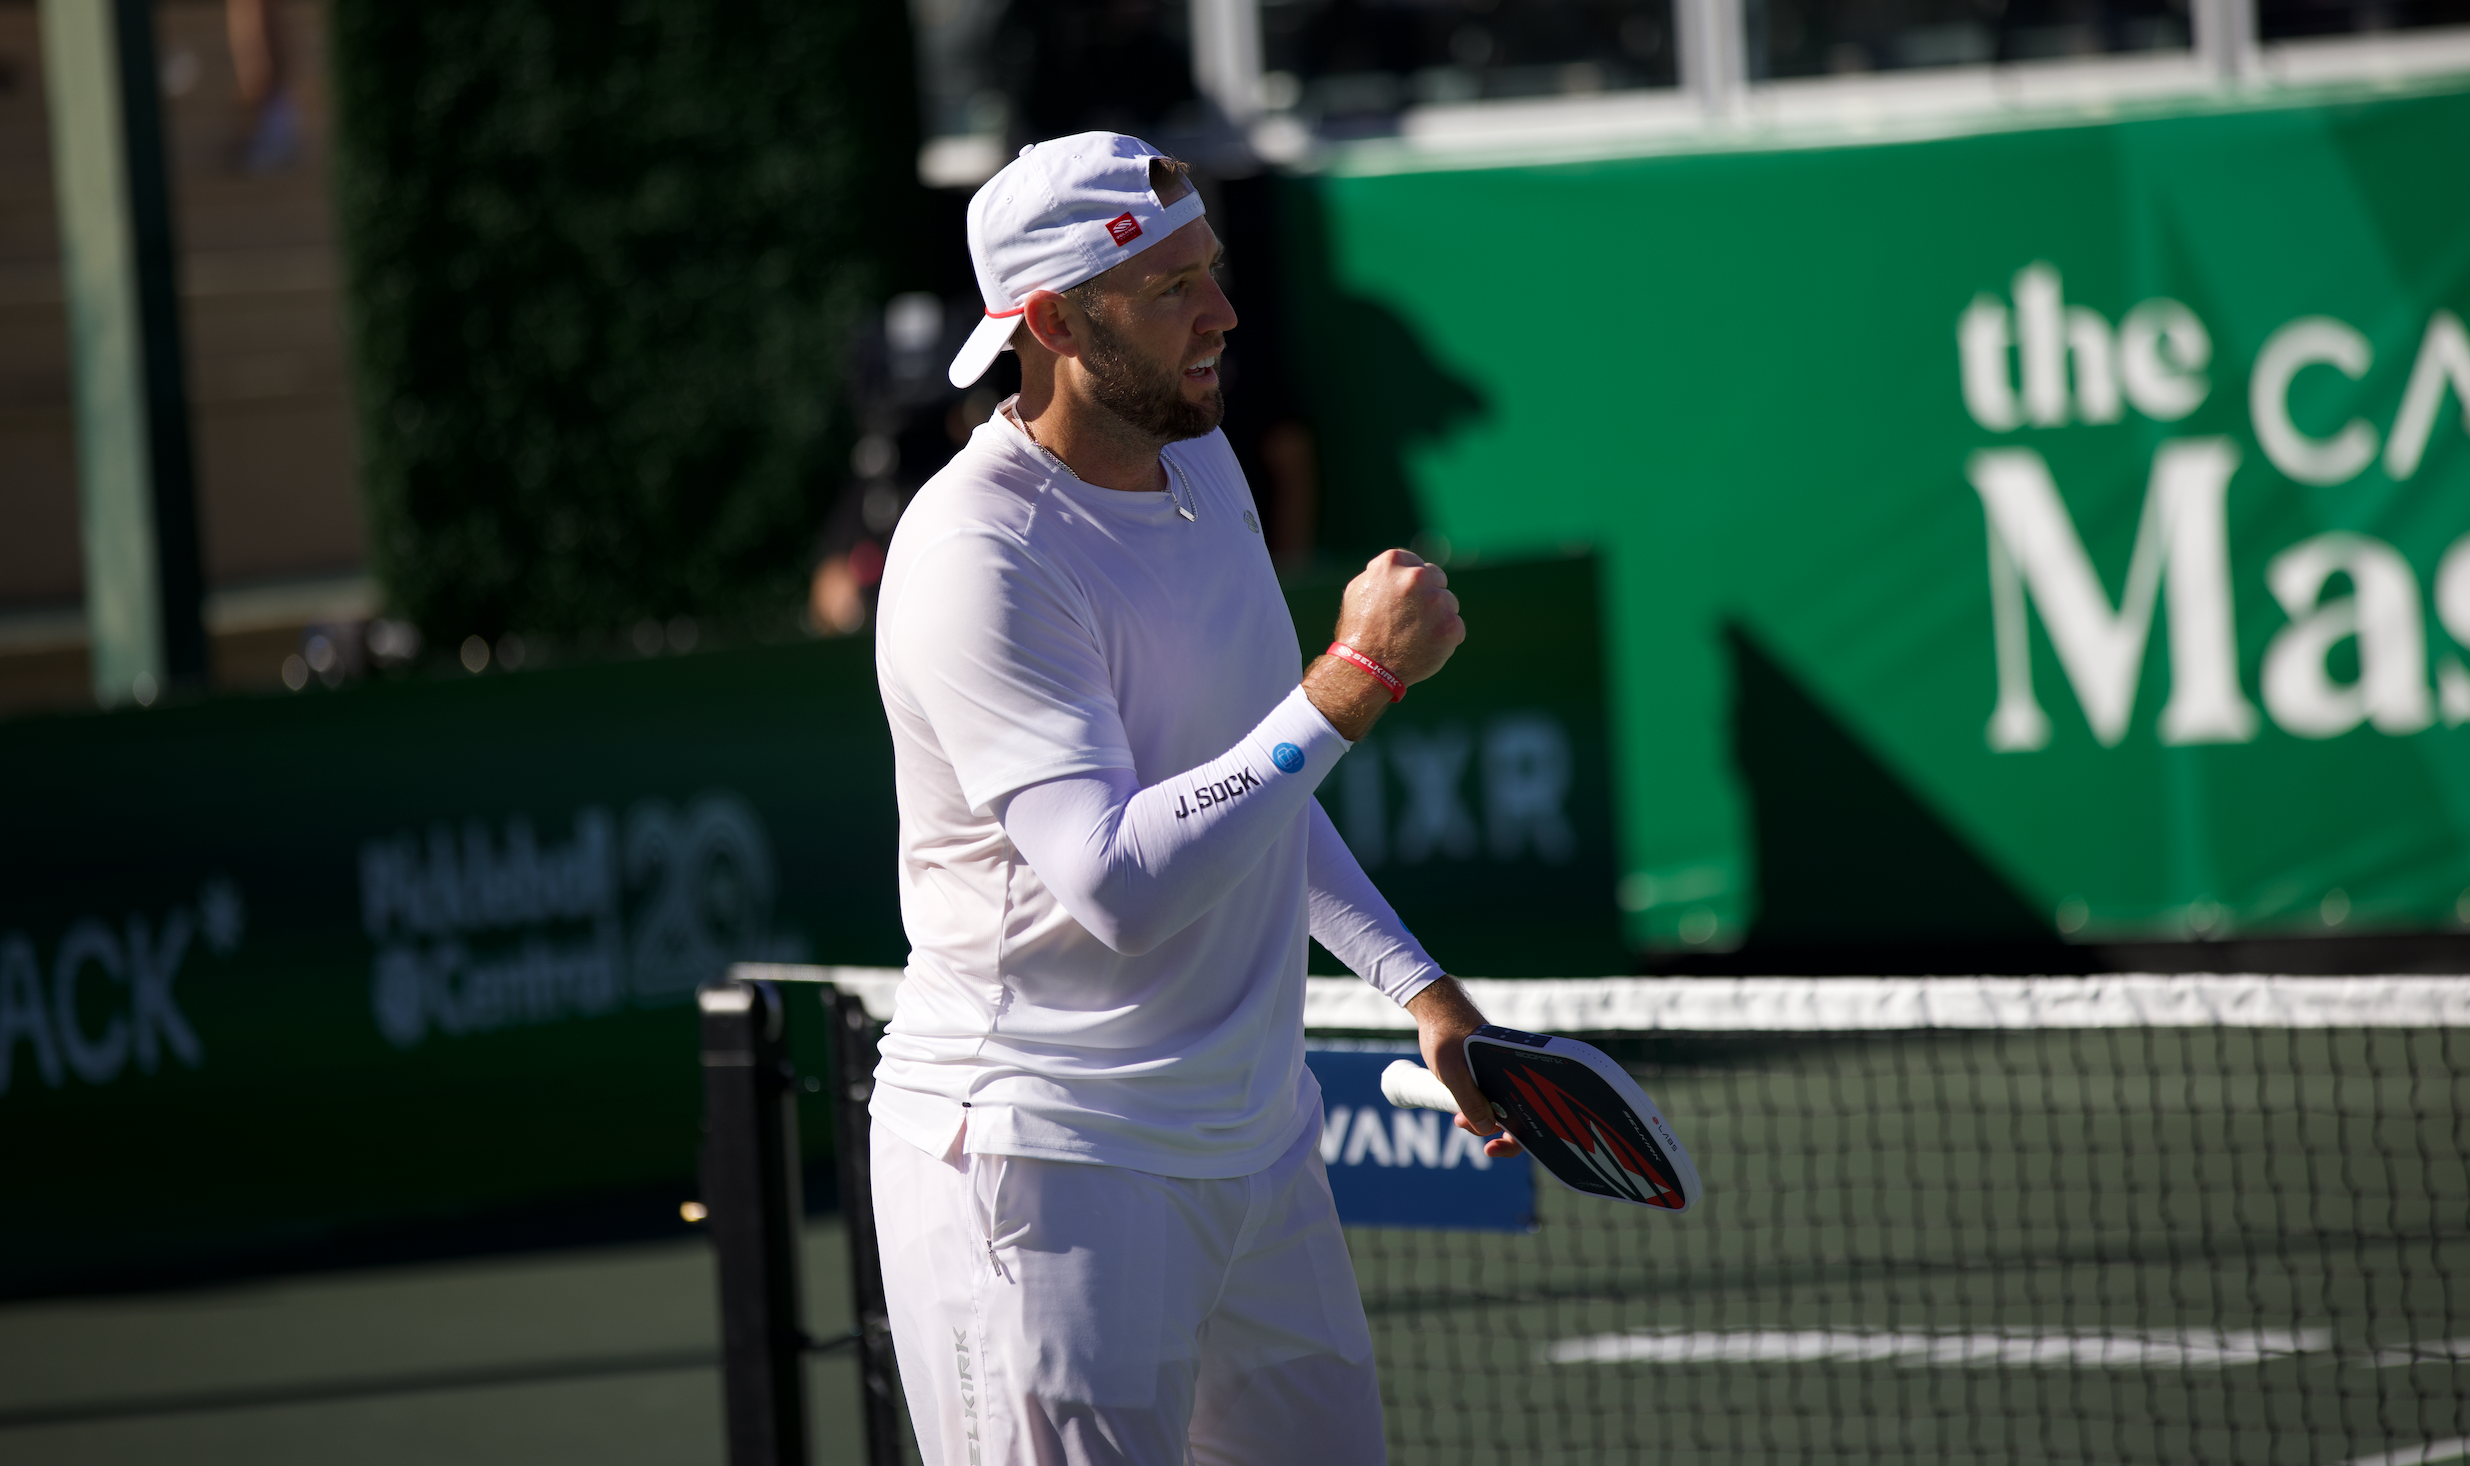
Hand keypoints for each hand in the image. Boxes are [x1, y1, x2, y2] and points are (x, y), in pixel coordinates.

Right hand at [1303, 550, 1464, 740]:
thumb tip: (1401, 569)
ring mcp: (1436, 601)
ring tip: (1415, 636)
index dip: (1410, 584)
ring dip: (1438, 616)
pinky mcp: (1451, 626)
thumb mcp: (1359, 589)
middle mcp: (1416, 577)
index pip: (1416, 564)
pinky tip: (1425, 647)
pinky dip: (1444, 638)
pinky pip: (1456, 627)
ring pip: (1449, 603)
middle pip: (1436, 579)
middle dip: (1428, 596)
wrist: (1366, 668)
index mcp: (1392, 562)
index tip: (1404, 600)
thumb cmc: (1359, 631)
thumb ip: (1382, 573)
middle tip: (1412, 619)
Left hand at [1403, 977, 1522, 1159]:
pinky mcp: (1486, 1075)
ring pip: (1499, 1109)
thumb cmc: (1445, 1033)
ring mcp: (1499, 1075)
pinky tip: (1459, 1111)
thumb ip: (1468, 1100)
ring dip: (1480, 1120)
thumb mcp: (1453, 1071)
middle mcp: (1511, 1075)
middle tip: (1462, 1126)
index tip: (1491, 1148)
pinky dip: (1475, 1109)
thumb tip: (1486, 1129)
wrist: (1435, 1006)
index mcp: (1514, 1072)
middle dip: (1492, 1130)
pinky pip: (1488, 1099)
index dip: (1515, 1139)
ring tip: (1457, 1119)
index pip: (1530, 1114)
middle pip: (1516, 1116)